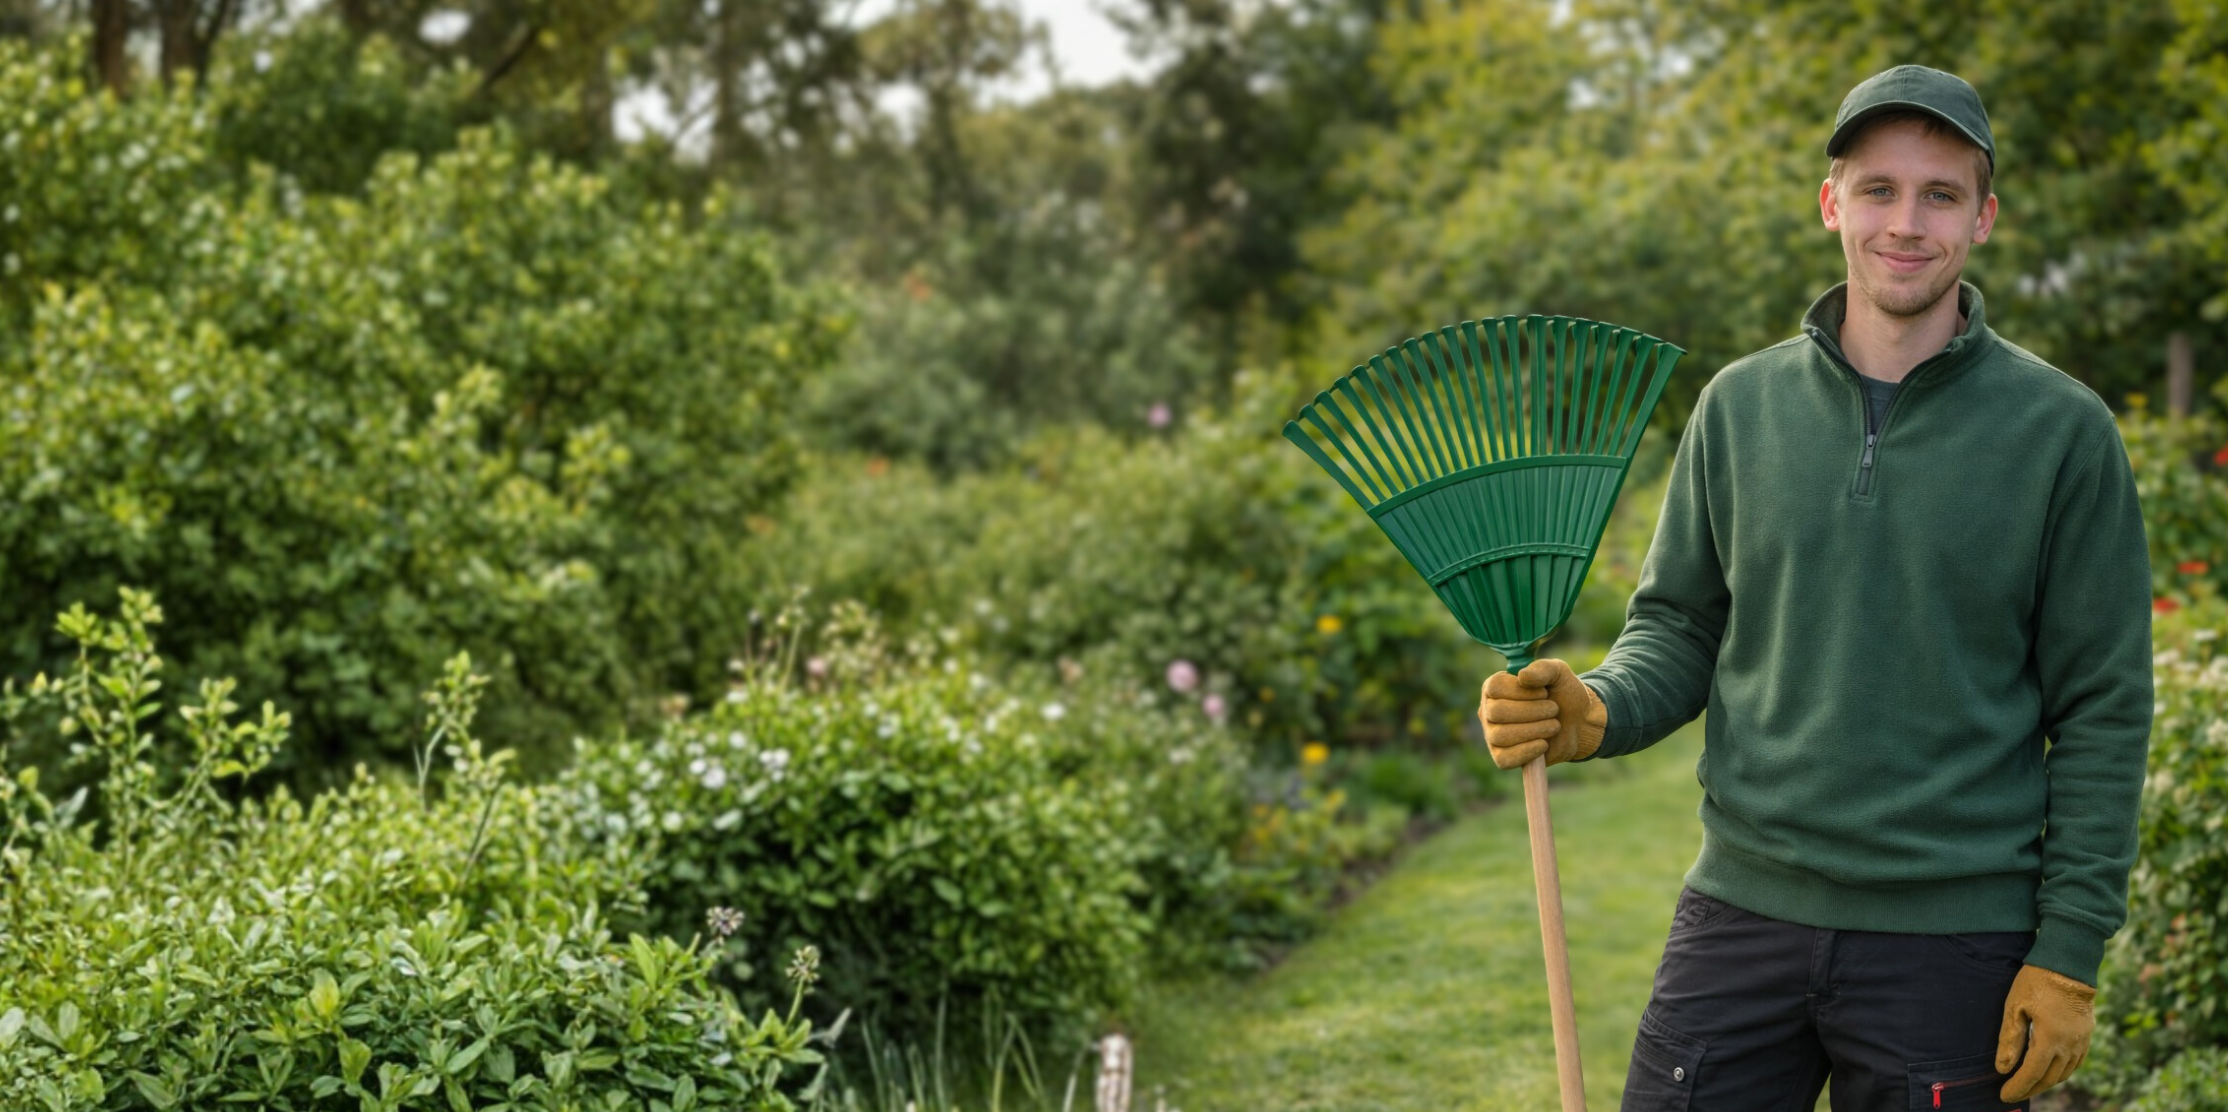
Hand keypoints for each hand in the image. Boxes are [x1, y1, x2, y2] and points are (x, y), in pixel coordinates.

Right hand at [1478, 658, 1606, 769]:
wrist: (1579, 722)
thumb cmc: (1563, 694)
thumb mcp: (1558, 673)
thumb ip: (1542, 669)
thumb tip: (1522, 676)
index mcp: (1496, 687)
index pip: (1495, 688)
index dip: (1521, 691)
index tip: (1544, 693)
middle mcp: (1489, 710)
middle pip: (1496, 712)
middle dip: (1531, 712)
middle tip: (1554, 710)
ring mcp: (1493, 735)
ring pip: (1500, 735)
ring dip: (1534, 730)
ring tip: (1554, 726)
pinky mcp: (1503, 757)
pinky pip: (1504, 759)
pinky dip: (1526, 752)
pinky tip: (1544, 744)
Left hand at [1996, 963, 2096, 1101]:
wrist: (2069, 964)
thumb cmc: (2037, 982)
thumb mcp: (2015, 1007)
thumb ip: (2010, 1039)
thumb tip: (2003, 1068)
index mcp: (2050, 1039)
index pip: (2032, 1074)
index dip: (2018, 1087)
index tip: (2004, 1095)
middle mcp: (2069, 1046)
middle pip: (2049, 1078)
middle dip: (2030, 1089)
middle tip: (2012, 1093)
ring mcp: (2081, 1042)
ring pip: (2064, 1073)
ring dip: (2045, 1083)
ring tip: (2028, 1085)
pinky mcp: (2087, 1035)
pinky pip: (2075, 1063)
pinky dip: (2061, 1072)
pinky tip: (2050, 1072)